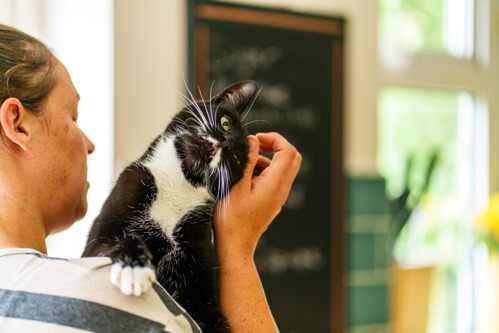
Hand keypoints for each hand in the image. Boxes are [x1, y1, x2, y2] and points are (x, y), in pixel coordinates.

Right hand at [214, 132, 301, 257]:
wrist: (235, 245)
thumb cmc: (232, 220)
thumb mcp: (236, 185)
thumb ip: (247, 161)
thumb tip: (253, 141)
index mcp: (275, 183)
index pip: (288, 151)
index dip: (274, 139)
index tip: (256, 139)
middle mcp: (281, 189)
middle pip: (292, 157)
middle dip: (275, 145)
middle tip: (255, 144)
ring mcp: (279, 196)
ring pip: (284, 168)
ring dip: (269, 157)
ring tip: (248, 159)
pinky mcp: (273, 201)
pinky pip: (276, 179)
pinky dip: (266, 169)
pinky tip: (247, 174)